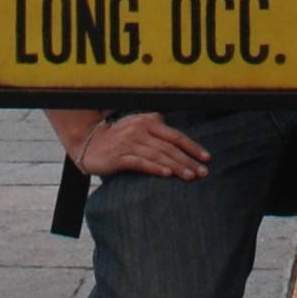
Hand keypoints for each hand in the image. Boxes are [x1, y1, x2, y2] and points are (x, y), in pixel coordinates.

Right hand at [81, 112, 209, 180]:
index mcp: (148, 122)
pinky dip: (154, 167)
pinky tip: (166, 174)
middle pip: (170, 147)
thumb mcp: (138, 126)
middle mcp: (140, 130)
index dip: (192, 146)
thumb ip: (157, 128)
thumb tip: (177, 137)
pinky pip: (140, 162)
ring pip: (158, 155)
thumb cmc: (118, 137)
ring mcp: (129, 143)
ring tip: (190, 176)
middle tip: (203, 172)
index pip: (176, 135)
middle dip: (188, 160)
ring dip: (176, 166)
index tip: (207, 158)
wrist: (89, 142)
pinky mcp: (119, 157)